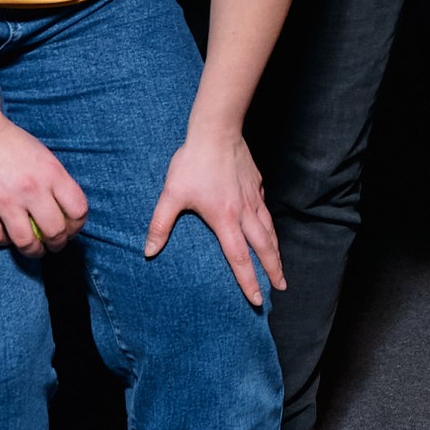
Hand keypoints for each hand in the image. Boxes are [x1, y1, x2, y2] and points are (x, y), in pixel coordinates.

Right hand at [0, 113, 87, 255]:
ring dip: (33, 251)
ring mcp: (6, 200)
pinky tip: (6, 237)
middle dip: (57, 244)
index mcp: (52, 173)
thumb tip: (65, 211)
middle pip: (55, 231)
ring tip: (34, 250)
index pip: (78, 210)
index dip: (77, 226)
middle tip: (54, 246)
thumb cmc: (11, 142)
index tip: (71, 229)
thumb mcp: (44, 156)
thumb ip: (54, 181)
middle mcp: (32, 189)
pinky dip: (3, 242)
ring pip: (26, 242)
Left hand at [144, 130, 283, 308]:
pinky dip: (269, 224)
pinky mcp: (256, 183)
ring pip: (269, 229)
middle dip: (273, 270)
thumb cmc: (192, 162)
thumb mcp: (171, 194)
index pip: (239, 258)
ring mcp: (253, 196)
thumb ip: (160, 225)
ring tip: (280, 265)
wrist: (216, 131)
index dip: (248, 281)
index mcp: (224, 219)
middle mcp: (243, 212)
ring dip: (276, 250)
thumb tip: (148, 251)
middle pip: (264, 247)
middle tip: (281, 288)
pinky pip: (265, 209)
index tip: (257, 299)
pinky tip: (267, 227)